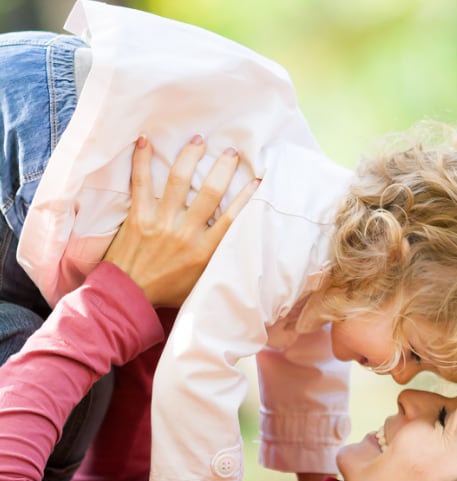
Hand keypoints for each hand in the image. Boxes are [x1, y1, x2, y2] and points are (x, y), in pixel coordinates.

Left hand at [104, 134, 258, 306]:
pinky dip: (142, 159)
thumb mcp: (202, 280)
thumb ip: (216, 259)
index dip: (247, 196)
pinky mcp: (138, 216)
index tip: (257, 179)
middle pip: (210, 192)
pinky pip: (141, 182)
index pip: (232, 217)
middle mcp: (186, 233)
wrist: (130, 295)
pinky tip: (146, 140)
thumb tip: (234, 241)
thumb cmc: (168, 290)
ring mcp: (161, 222)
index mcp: (205, 251)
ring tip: (198, 140)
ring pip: (179, 180)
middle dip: (223, 167)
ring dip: (190, 156)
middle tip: (230, 152)